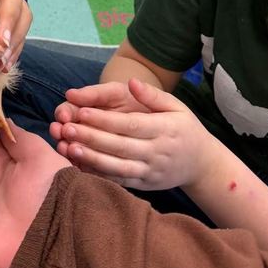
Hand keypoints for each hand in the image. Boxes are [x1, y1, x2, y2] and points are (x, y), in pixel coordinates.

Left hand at [53, 78, 215, 190]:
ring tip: (68, 147)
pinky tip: (79, 165)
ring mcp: (151, 171)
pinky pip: (119, 181)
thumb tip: (132, 82)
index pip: (131, 125)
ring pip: (117, 167)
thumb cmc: (185, 129)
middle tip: (66, 128)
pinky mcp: (144, 185)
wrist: (202, 164)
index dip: (106, 120)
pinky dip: (98, 175)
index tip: (83, 111)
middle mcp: (157, 153)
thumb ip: (153, 95)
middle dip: (92, 137)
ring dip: (91, 158)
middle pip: (120, 146)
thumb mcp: (176, 106)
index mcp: (165, 130)